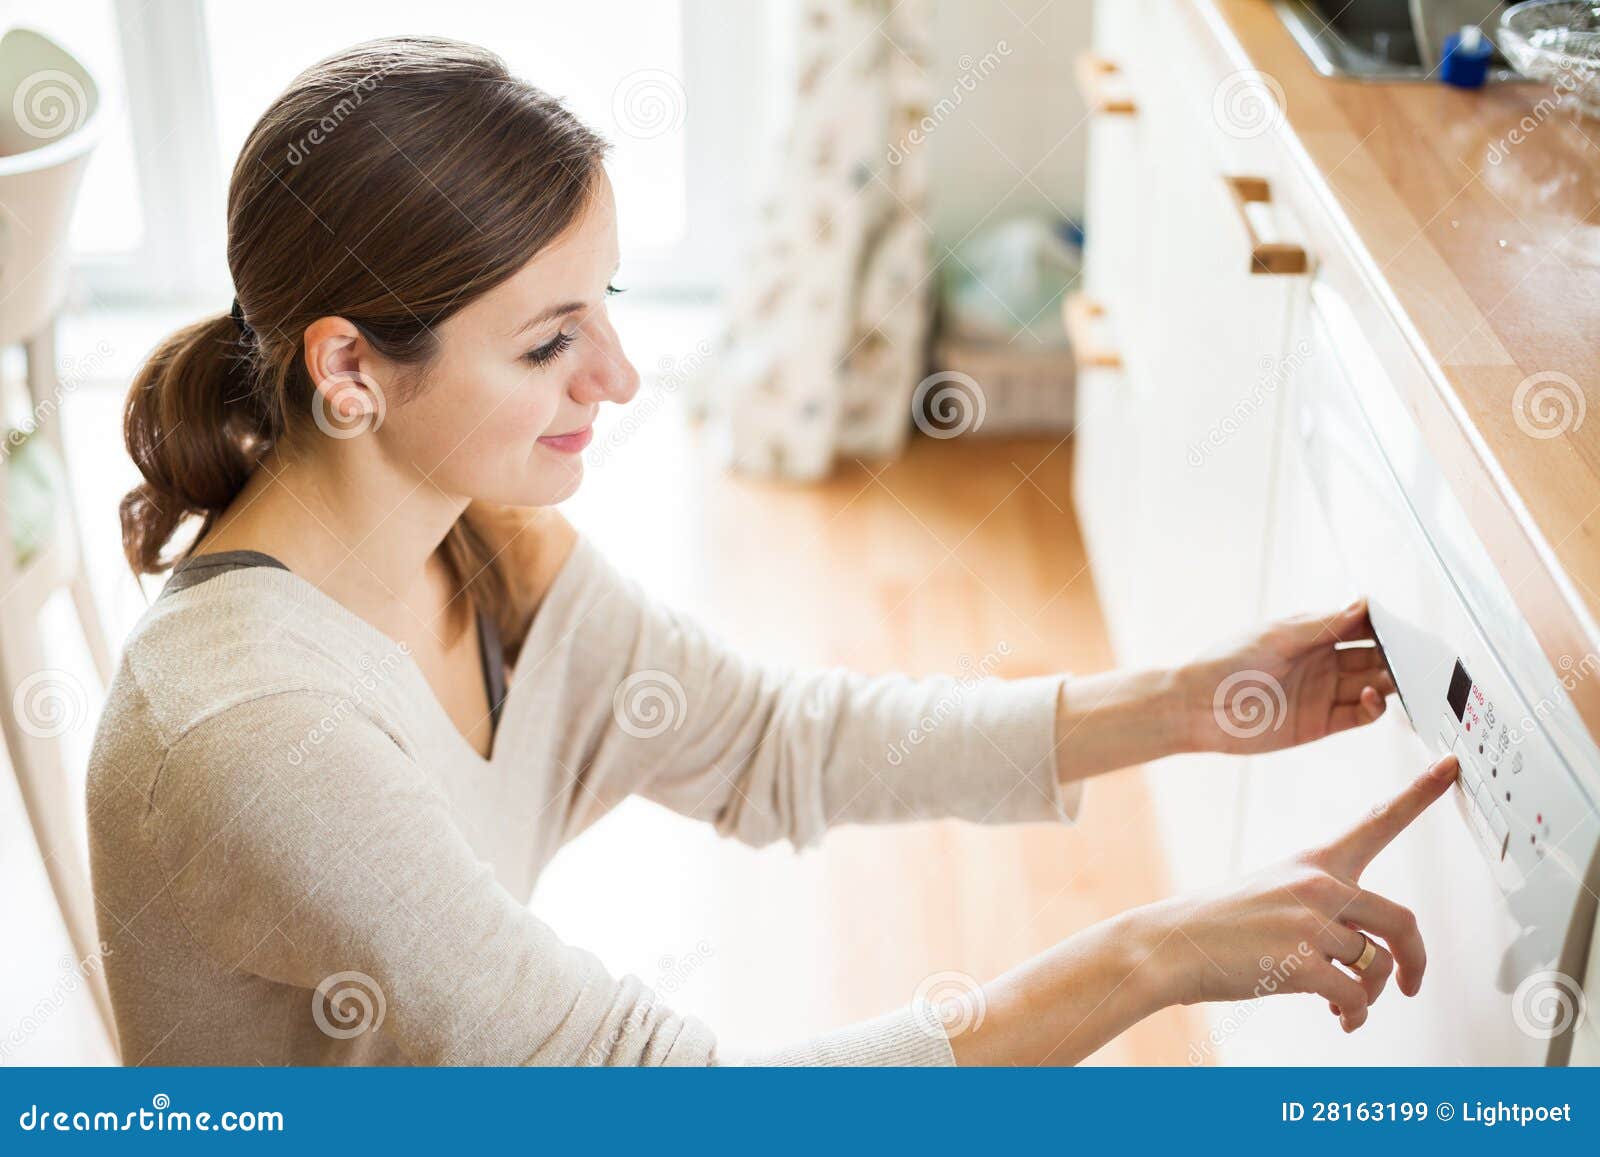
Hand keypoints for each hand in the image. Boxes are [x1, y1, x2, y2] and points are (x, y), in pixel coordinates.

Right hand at [1135, 755, 1456, 1031]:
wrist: (1168, 946)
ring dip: (1370, 995)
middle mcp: (1318, 886)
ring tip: (1347, 1005)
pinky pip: (1354, 997)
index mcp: (1314, 861)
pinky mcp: (1299, 963)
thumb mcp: (1272, 891)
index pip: (1378, 820)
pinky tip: (1339, 1017)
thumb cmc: (1218, 924)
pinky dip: (1354, 1015)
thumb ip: (1323, 907)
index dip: (1420, 793)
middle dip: (1414, 961)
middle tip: (1409, 982)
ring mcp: (1309, 923)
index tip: (1452, 767)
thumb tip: (1364, 956)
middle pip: (1402, 921)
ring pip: (1376, 966)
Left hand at [1180, 598, 1397, 755]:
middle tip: (1421, 657)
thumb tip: (1364, 603)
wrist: (1198, 708)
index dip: (1385, 626)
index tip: (1408, 626)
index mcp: (1311, 633)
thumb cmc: (1227, 663)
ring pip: (1372, 684)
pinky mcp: (1321, 722)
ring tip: (1406, 678)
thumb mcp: (1276, 637)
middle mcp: (1322, 661)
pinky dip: (1375, 707)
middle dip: (1397, 655)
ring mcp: (1324, 692)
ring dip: (1392, 681)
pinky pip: (1360, 714)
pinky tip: (1373, 697)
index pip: (1360, 626)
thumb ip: (1323, 624)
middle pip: (1373, 656)